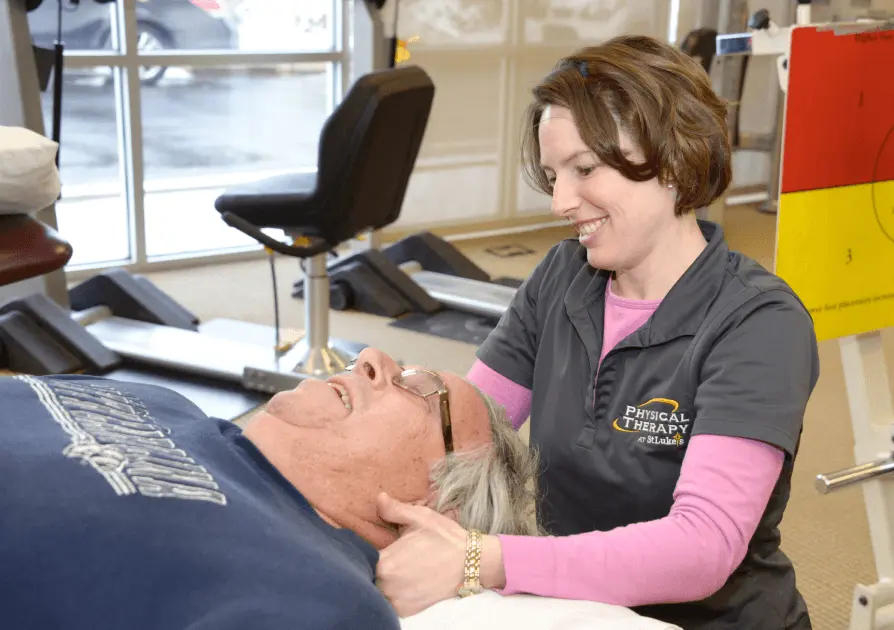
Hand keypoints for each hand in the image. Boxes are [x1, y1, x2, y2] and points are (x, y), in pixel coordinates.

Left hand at [375, 492, 466, 616]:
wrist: (471, 562)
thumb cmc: (445, 538)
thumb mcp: (420, 518)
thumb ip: (394, 509)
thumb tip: (378, 498)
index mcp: (385, 563)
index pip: (362, 559)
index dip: (365, 553)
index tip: (377, 547)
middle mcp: (387, 586)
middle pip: (367, 576)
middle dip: (375, 567)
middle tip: (390, 557)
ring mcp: (397, 601)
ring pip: (378, 591)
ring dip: (382, 582)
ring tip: (398, 570)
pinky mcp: (407, 611)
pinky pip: (390, 603)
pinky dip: (393, 594)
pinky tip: (405, 582)